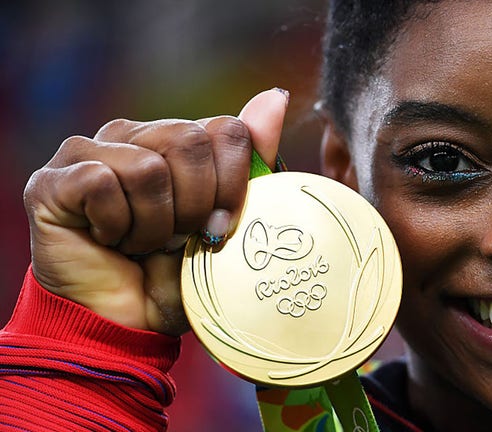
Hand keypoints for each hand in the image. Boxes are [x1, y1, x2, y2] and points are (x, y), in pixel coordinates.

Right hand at [22, 89, 288, 335]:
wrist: (126, 325)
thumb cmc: (176, 275)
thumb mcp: (228, 221)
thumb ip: (251, 160)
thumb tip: (276, 97)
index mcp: (179, 141)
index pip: (227, 130)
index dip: (233, 185)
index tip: (220, 226)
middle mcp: (134, 135)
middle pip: (190, 141)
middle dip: (196, 206)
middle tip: (178, 238)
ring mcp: (89, 151)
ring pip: (149, 168)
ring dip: (155, 226)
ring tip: (142, 243)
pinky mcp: (54, 178)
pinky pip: (102, 184)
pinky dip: (117, 226)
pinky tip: (109, 240)